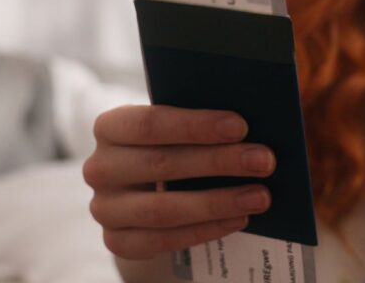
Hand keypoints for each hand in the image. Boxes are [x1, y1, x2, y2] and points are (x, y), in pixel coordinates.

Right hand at [83, 105, 275, 259]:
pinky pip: (163, 241)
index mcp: (110, 126)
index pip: (150, 123)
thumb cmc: (175, 145)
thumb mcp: (182, 127)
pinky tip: (239, 219)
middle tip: (265, 161)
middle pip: (161, 164)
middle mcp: (99, 168)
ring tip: (261, 196)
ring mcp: (105, 208)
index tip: (241, 126)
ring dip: (218, 202)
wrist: (149, 187)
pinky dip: (206, 230)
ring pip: (163, 209)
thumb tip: (257, 123)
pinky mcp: (117, 240)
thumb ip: (205, 123)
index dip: (196, 125)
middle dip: (219, 162)